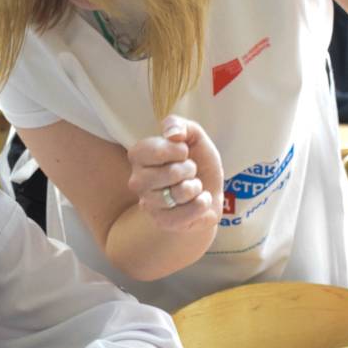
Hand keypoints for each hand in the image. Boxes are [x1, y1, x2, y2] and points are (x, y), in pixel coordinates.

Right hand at [126, 115, 223, 232]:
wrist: (210, 192)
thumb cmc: (198, 162)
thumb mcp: (194, 136)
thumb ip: (181, 125)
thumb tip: (173, 134)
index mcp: (138, 156)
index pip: (154, 150)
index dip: (177, 150)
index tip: (184, 152)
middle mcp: (137, 181)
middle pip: (170, 173)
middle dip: (190, 170)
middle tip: (189, 171)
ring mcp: (148, 203)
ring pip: (180, 193)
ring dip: (196, 187)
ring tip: (193, 187)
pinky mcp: (162, 222)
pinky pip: (188, 212)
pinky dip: (201, 204)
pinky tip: (199, 201)